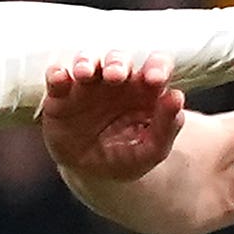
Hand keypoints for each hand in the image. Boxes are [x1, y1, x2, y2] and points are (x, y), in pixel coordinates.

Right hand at [42, 57, 187, 181]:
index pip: (155, 66)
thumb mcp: (151, 150)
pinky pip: (57, 77)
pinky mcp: (60, 94)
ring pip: (87, 60)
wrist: (92, 173)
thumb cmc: (127, 156)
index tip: (154, 79)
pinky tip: (60, 77)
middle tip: (115, 76)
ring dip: (87, 62)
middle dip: (117, 63)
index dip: (156, 66)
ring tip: (85, 74)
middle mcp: (117, 80)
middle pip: (119, 60)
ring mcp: (87, 85)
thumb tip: (176, 96)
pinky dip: (57, 74)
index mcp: (144, 90)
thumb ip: (167, 127)